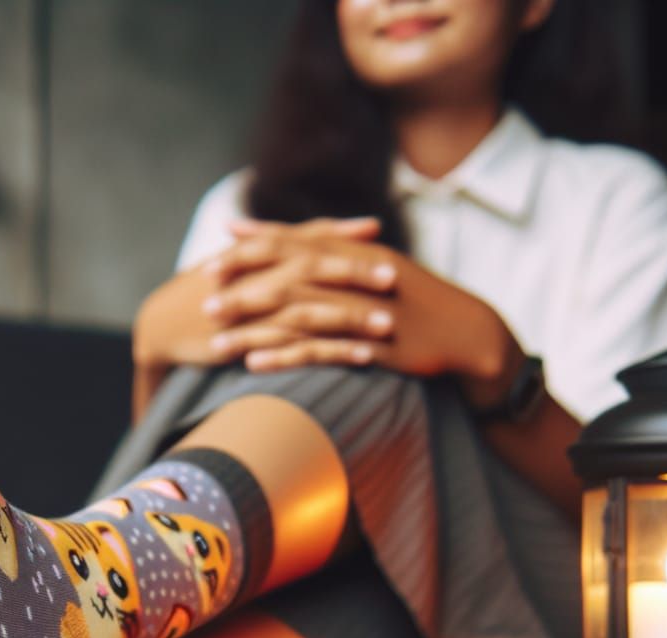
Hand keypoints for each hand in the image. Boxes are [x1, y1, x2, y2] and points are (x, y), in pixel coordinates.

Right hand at [132, 217, 383, 372]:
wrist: (161, 325)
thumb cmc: (198, 294)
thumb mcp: (228, 265)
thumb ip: (260, 250)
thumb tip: (286, 238)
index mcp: (257, 255)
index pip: (304, 236)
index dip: (339, 233)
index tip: (375, 232)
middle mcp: (260, 277)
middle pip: (316, 269)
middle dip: (356, 271)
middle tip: (394, 277)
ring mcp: (257, 310)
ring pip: (314, 308)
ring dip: (353, 316)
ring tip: (388, 324)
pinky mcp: (254, 341)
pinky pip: (301, 345)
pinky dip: (333, 350)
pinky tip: (361, 357)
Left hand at [203, 219, 516, 402]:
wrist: (465, 331)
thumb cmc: (418, 302)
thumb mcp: (379, 271)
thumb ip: (341, 259)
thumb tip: (305, 253)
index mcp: (353, 253)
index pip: (294, 242)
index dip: (254, 245)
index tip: (216, 250)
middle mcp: (352, 276)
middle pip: (285, 274)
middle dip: (241, 282)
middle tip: (201, 291)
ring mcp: (359, 311)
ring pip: (293, 315)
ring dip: (252, 326)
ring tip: (214, 339)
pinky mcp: (366, 346)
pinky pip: (316, 352)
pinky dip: (282, 357)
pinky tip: (252, 366)